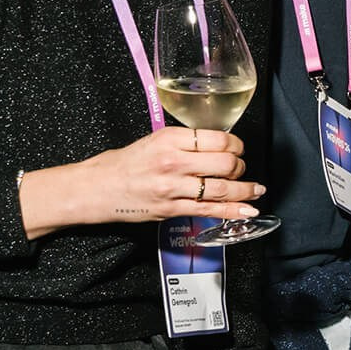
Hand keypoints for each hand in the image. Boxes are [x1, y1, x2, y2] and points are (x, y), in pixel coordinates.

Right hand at [19, 128, 265, 238]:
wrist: (94, 189)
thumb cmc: (122, 163)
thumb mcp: (153, 141)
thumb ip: (183, 142)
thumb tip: (214, 145)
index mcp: (170, 139)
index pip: (218, 139)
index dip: (236, 145)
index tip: (239, 149)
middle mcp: (174, 161)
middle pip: (225, 163)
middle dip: (241, 167)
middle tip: (242, 168)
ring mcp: (173, 188)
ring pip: (222, 188)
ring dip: (245, 190)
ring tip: (256, 190)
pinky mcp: (171, 209)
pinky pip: (210, 210)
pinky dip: (234, 210)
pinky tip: (248, 209)